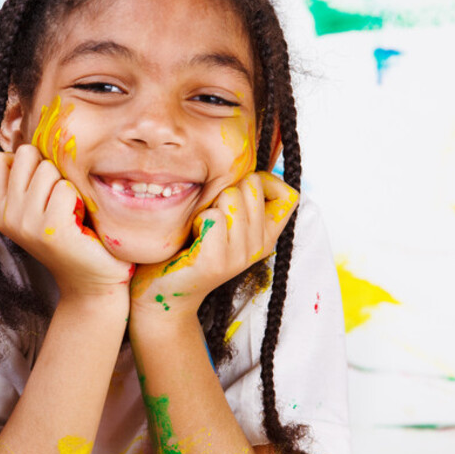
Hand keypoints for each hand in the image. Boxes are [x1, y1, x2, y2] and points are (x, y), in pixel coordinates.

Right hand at [0, 145, 133, 299]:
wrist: (92, 282)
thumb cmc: (73, 237)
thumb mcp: (39, 208)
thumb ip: (26, 180)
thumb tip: (25, 144)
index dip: (27, 162)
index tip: (43, 188)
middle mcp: (7, 216)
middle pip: (26, 154)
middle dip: (50, 168)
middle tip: (62, 200)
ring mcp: (26, 223)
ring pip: (47, 169)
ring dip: (67, 184)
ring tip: (72, 212)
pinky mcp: (51, 228)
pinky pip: (67, 188)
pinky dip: (80, 200)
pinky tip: (81, 221)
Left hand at [130, 172, 298, 316]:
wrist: (164, 294)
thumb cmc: (190, 247)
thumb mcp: (225, 221)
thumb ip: (241, 198)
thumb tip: (245, 160)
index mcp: (267, 235)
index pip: (290, 195)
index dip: (267, 181)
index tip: (241, 192)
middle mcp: (260, 246)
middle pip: (252, 185)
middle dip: (226, 189)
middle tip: (211, 216)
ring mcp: (240, 256)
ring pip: (231, 197)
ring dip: (209, 205)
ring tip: (200, 228)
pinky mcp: (217, 261)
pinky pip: (213, 216)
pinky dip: (197, 219)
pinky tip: (192, 238)